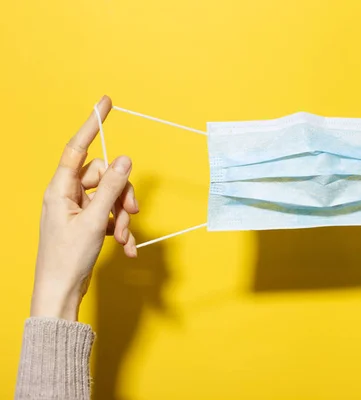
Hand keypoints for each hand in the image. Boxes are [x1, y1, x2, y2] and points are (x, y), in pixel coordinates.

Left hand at [31, 96, 138, 320]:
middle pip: (105, 177)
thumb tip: (125, 159)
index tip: (105, 103)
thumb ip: (112, 188)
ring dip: (123, 217)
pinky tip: (126, 248)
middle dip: (122, 195)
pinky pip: (111, 216)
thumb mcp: (93, 220)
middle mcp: (69, 195)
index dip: (92, 125)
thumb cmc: (67, 257)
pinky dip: (121, 230)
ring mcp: (79, 210)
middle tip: (131, 214)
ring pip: (112, 198)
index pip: (77, 148)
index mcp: (60, 189)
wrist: (60, 292)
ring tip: (124, 238)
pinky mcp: (88, 224)